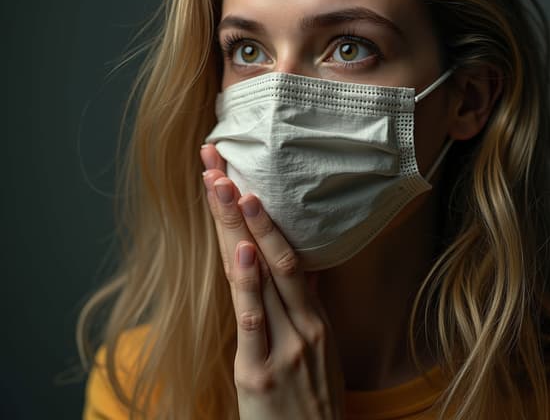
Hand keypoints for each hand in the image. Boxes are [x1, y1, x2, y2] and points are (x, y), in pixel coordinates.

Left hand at [200, 143, 344, 419]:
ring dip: (243, 229)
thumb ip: (302, 311)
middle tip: (222, 162)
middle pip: (274, 252)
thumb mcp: (317, 352)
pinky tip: (242, 253)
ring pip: (264, 276)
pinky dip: (248, 286)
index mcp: (313, 316)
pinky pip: (255, 322)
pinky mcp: (261, 373)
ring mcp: (287, 345)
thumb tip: (291, 270)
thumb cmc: (311, 402)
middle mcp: (304, 323)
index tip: (235, 175)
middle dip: (244, 207)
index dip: (259, 214)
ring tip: (228, 187)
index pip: (285, 253)